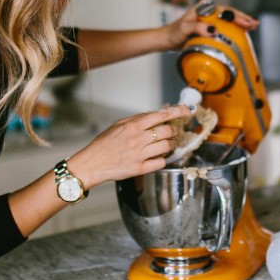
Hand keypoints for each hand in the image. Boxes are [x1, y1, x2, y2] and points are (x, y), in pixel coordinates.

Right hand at [66, 105, 191, 187]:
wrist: (93, 163)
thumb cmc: (104, 143)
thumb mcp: (119, 124)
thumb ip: (138, 119)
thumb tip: (156, 115)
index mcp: (133, 126)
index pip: (161, 116)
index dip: (177, 112)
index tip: (186, 110)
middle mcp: (138, 139)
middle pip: (167, 131)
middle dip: (173, 130)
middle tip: (172, 132)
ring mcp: (140, 155)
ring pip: (167, 147)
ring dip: (170, 144)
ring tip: (165, 144)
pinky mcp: (140, 169)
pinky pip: (161, 162)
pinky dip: (162, 158)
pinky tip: (157, 156)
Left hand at [164, 0, 257, 49]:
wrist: (166, 39)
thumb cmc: (174, 33)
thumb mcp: (184, 29)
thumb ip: (197, 28)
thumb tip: (213, 29)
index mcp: (203, 9)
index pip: (224, 10)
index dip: (236, 16)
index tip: (245, 22)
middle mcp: (207, 13)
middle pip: (229, 13)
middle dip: (243, 18)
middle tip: (254, 24)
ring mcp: (208, 20)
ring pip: (228, 19)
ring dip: (240, 22)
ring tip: (253, 26)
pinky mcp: (207, 28)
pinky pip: (224, 26)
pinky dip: (233, 28)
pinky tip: (241, 32)